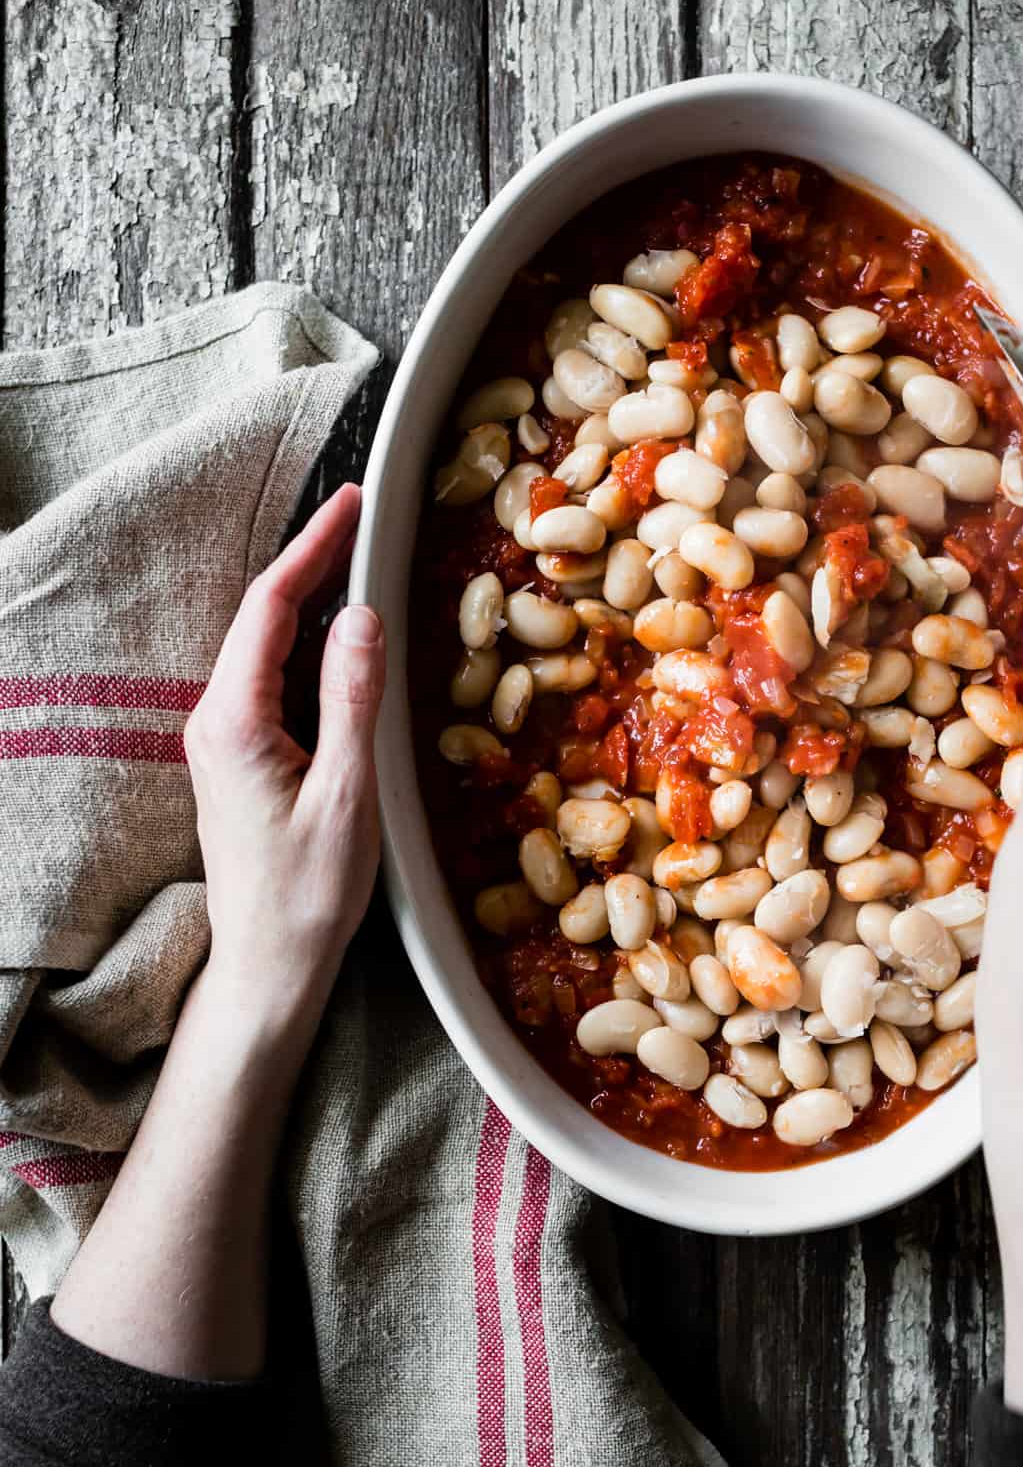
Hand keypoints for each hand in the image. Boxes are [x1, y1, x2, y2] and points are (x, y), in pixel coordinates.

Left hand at [184, 483, 385, 1030]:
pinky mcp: (240, 760)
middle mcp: (215, 720)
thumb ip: (354, 698)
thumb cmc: (308, 893)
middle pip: (263, 616)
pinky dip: (309, 648)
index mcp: (234, 720)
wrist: (269, 965)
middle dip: (313, 561)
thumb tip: (362, 616)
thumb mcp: (349, 793)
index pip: (271, 605)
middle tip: (364, 515)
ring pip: (268, 648)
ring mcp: (223, 740)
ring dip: (312, 602)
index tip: (353, 502)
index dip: (314, 546)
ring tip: (360, 559)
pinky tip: (343, 639)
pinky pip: (274, 682)